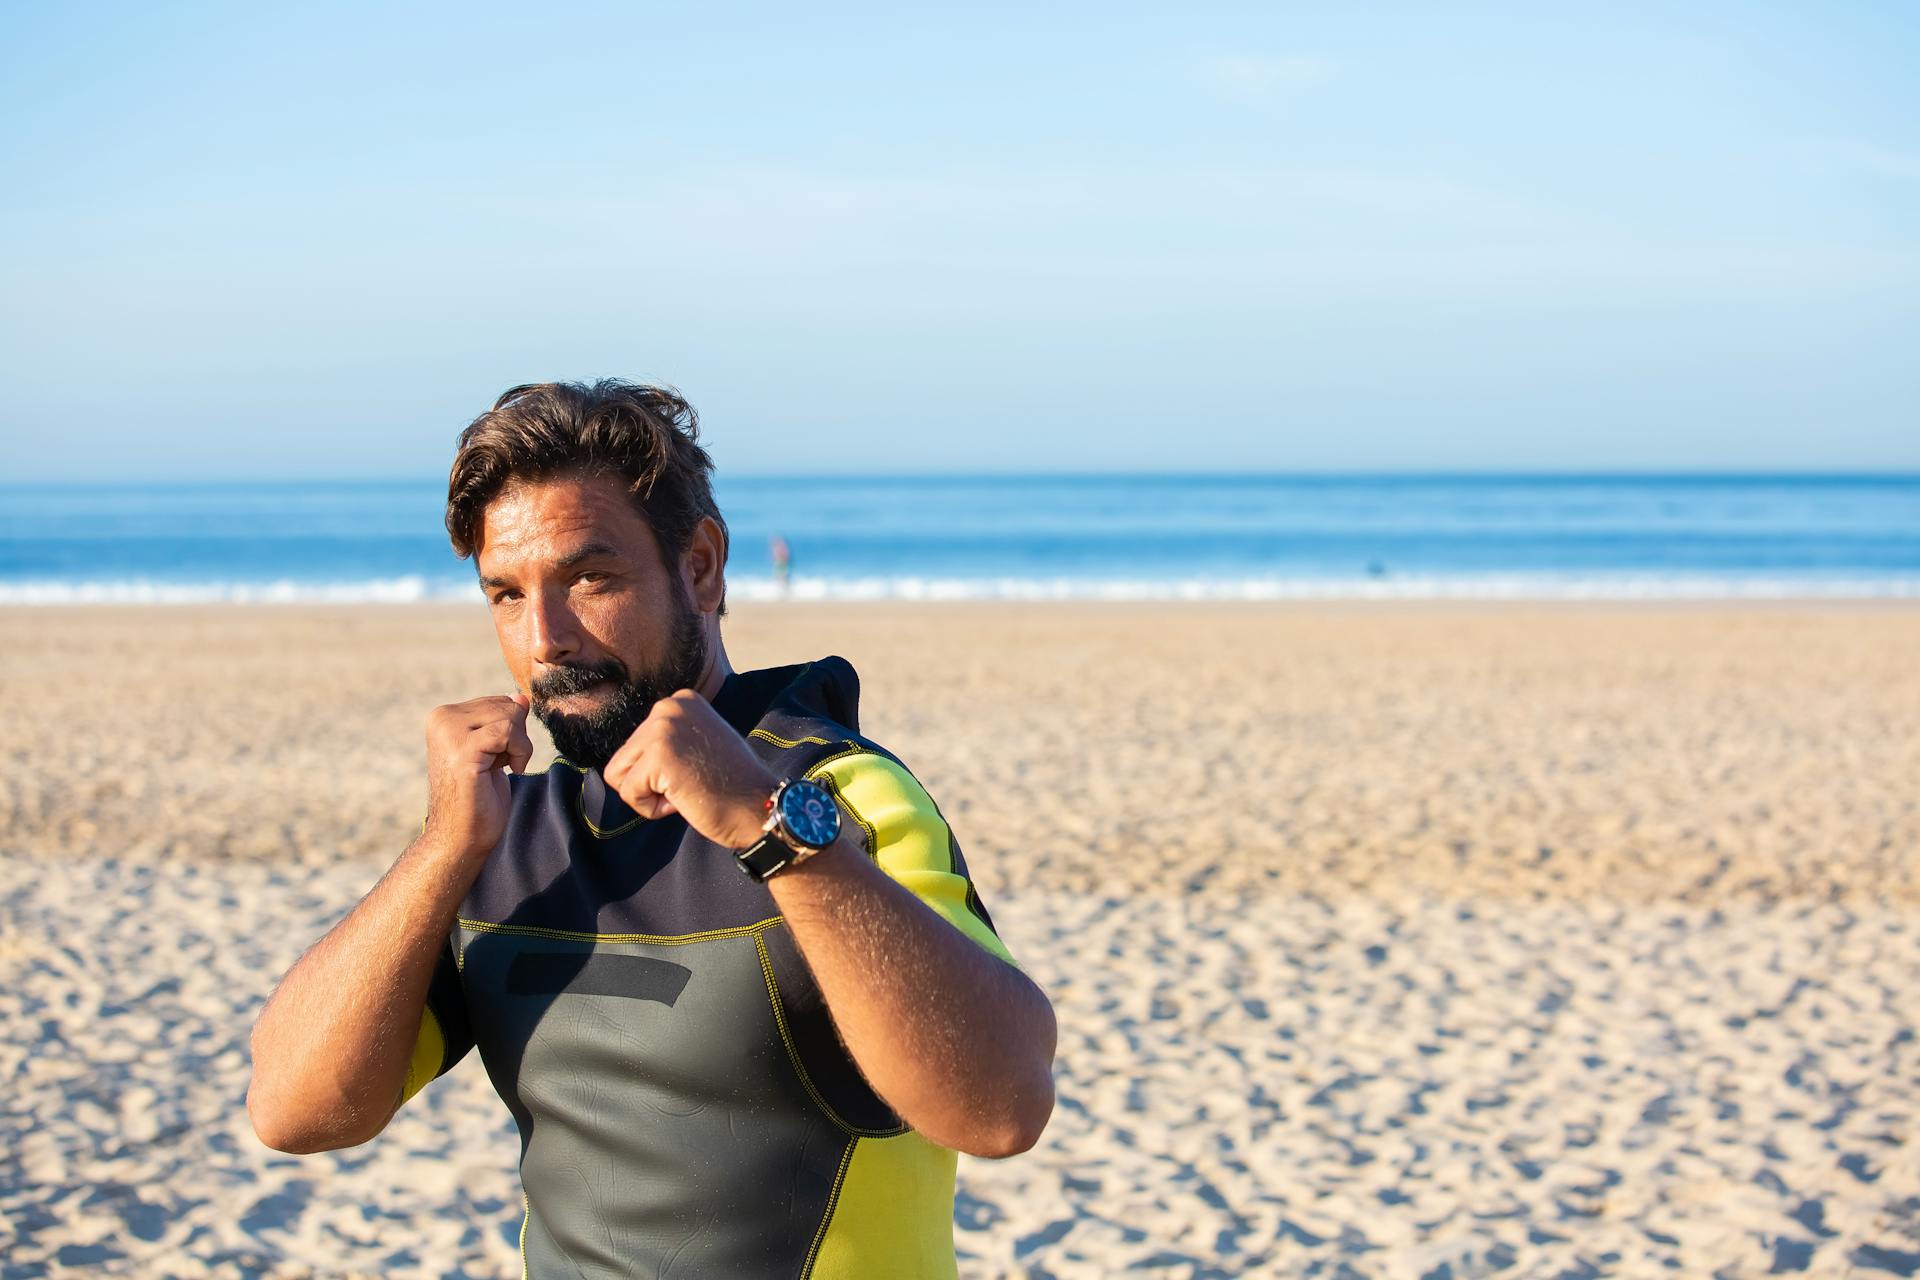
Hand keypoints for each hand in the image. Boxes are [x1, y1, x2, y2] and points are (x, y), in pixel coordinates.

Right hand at [422, 692, 532, 858]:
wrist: (460, 837)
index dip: (511, 729)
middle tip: (500, 764)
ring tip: (502, 768)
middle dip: (517, 736)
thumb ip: (504, 721)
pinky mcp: (463, 749)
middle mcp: (441, 718)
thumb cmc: (478, 798)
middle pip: (507, 704)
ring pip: (511, 715)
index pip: (499, 701)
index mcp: (443, 715)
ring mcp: (449, 733)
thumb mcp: (495, 750)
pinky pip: (509, 731)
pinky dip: (520, 752)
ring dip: (520, 745)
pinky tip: (510, 771)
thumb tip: (522, 697)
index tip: (495, 757)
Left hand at [602, 690, 776, 847]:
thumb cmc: (732, 784)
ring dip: (649, 795)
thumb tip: (630, 756)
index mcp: (680, 700)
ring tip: (687, 790)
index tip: (697, 770)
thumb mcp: (699, 742)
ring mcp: (663, 729)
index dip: (659, 770)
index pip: (636, 743)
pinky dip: (651, 809)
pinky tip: (684, 800)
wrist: (760, 805)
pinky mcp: (659, 756)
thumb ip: (671, 738)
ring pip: (620, 775)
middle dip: (651, 782)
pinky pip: (629, 793)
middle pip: (622, 758)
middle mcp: (669, 706)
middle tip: (692, 783)